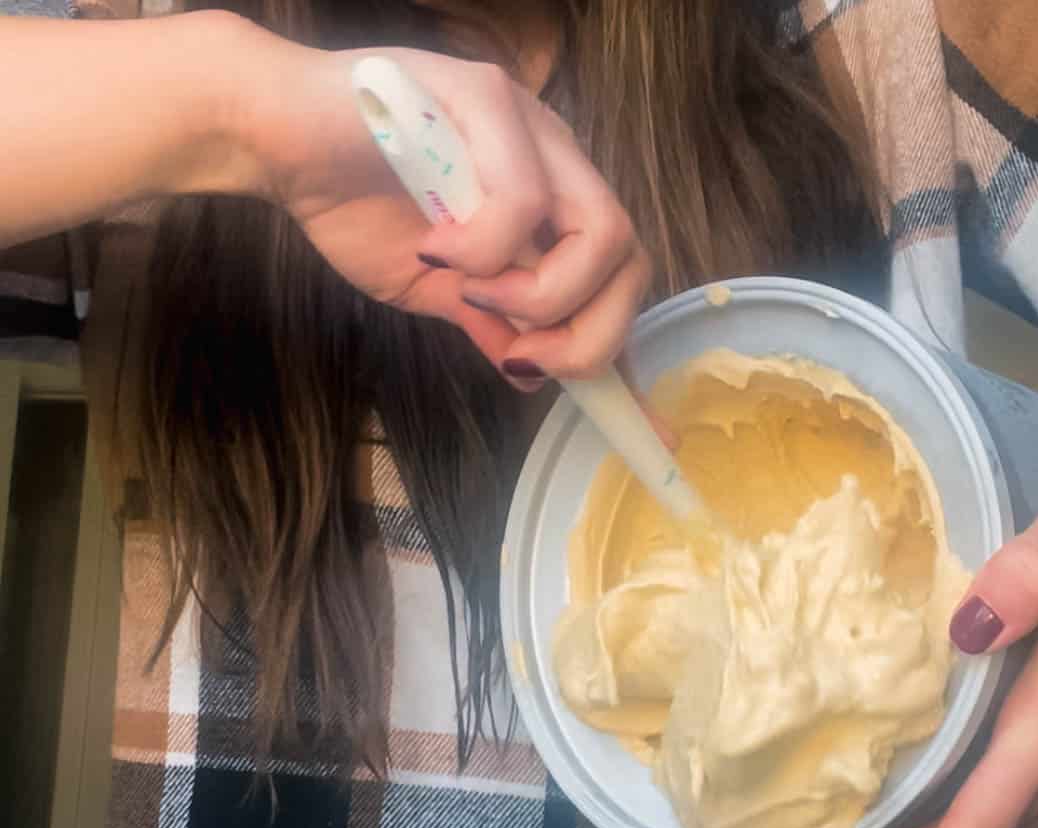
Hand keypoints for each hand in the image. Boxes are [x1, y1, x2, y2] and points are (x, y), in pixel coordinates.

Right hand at [240, 32, 650, 388]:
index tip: (565, 388)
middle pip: (629, 257)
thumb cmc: (353, 200)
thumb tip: (532, 374)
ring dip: (540, 293)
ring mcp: (527, 122)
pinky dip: (485, 250)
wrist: (276, 140)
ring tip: (473, 294)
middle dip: (586, 332)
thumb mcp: (436, 289)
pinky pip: (523, 200)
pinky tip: (436, 250)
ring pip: (598, 230)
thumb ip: (490, 322)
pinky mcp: (484, 97)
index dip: (605, 340)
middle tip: (521, 354)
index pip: (620, 273)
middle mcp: (555, 155)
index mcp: (552, 197)